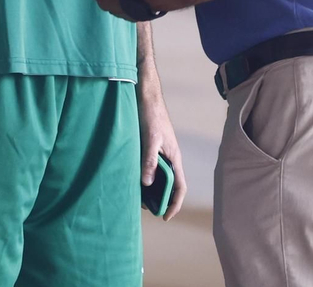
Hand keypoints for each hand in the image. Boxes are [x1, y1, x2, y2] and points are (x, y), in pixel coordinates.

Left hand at [138, 84, 187, 221]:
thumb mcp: (150, 138)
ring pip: (159, 176)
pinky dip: (144, 176)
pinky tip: (132, 179)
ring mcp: (161, 152)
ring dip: (151, 188)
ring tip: (137, 197)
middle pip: (169, 185)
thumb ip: (149, 160)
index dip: (175, 204)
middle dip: (160, 199)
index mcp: (175, 157)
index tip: (165, 217)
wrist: (146, 94)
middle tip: (145, 208)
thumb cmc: (151, 114)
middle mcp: (170, 157)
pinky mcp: (151, 147)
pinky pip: (151, 167)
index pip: (180, 187)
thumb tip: (147, 183)